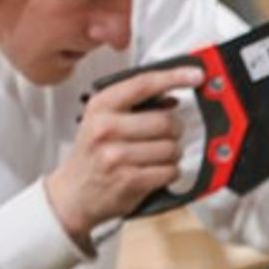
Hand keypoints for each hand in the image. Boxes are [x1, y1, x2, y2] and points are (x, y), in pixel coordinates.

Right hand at [46, 65, 200, 244]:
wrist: (74, 193)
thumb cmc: (92, 155)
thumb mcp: (103, 121)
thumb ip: (135, 106)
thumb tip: (172, 98)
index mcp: (100, 107)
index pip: (143, 84)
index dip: (174, 77)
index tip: (195, 75)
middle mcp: (106, 129)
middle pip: (166, 121)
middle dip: (175, 129)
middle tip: (166, 135)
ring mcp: (116, 156)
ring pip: (172, 148)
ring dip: (172, 154)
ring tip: (155, 156)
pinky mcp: (129, 180)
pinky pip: (170, 171)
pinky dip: (169, 172)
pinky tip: (154, 171)